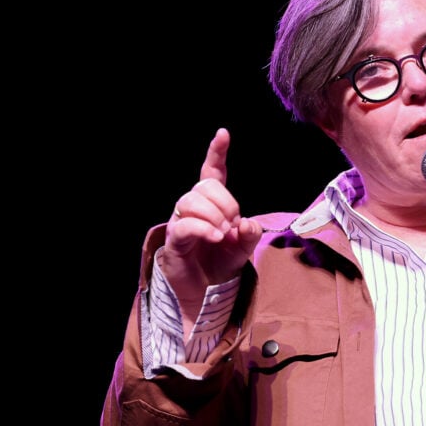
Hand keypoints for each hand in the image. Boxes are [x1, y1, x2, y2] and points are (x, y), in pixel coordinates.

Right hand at [159, 128, 262, 318]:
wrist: (208, 290)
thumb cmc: (223, 262)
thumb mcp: (245, 247)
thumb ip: (250, 234)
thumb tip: (246, 224)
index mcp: (212, 203)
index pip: (212, 172)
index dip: (216, 153)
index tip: (223, 134)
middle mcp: (194, 207)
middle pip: (204, 186)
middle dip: (225, 201)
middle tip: (233, 223)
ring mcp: (181, 221)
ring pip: (191, 200)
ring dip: (214, 214)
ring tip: (224, 233)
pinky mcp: (175, 239)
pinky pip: (186, 224)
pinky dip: (204, 228)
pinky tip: (217, 237)